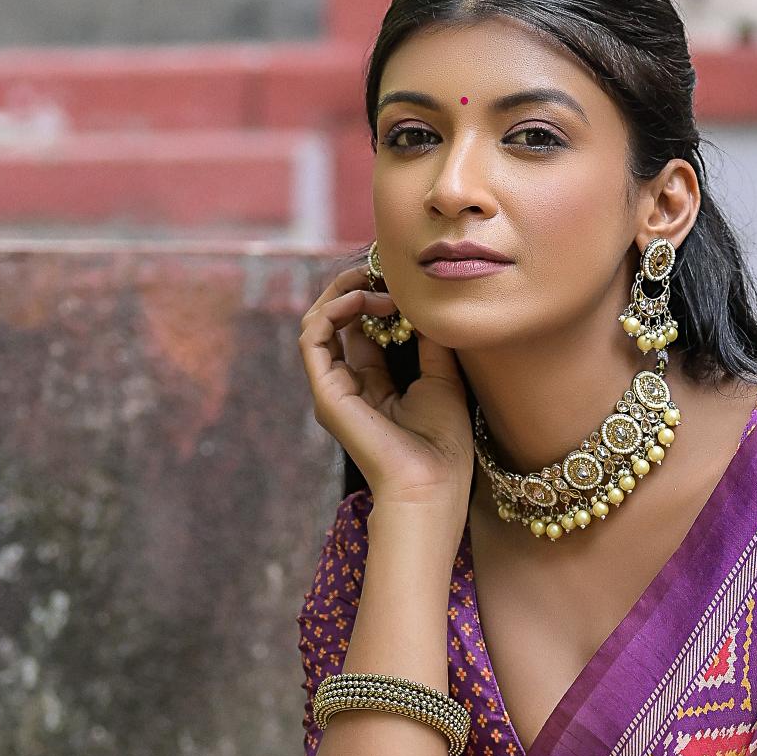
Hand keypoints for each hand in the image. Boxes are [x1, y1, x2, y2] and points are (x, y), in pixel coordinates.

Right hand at [298, 264, 475, 535]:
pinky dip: (332, 311)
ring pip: (319, 325)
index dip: (377, 296)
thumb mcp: (443, 377)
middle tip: (382, 270)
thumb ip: (431, 339)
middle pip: (337, 322)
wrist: (432, 485)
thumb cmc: (443, 444)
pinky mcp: (326, 394)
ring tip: (374, 282)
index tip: (401, 278)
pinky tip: (362, 300)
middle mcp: (348, 385)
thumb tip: (427, 300)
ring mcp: (334, 390)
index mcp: (374, 385)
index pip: (363, 329)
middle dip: (356, 288)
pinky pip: (313, 339)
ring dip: (342, 294)